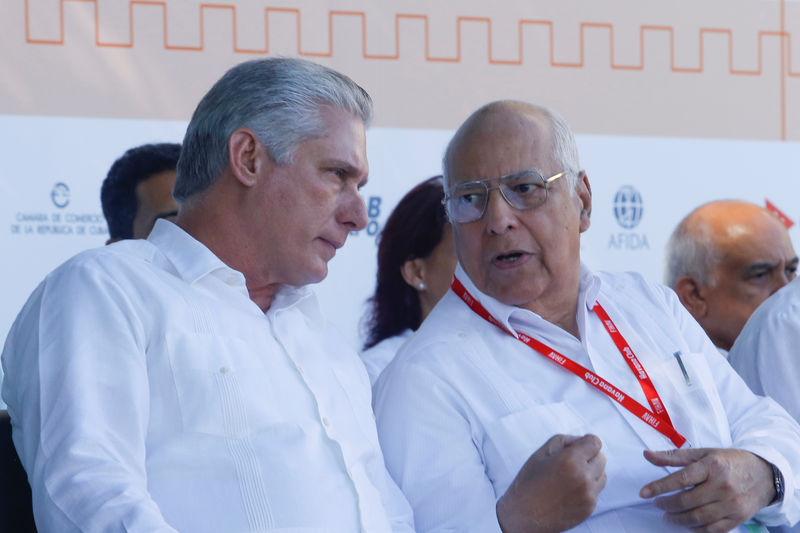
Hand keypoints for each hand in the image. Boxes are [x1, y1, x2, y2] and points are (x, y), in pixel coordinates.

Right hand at [496, 434, 605, 532]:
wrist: (523, 516)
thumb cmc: (529, 482)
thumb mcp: (541, 453)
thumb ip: (565, 441)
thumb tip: (583, 441)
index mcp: (570, 460)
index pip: (595, 443)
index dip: (586, 442)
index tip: (578, 447)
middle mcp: (583, 477)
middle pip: (601, 458)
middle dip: (588, 457)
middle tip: (570, 463)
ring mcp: (588, 495)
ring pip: (602, 475)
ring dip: (590, 473)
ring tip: (569, 478)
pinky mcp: (589, 508)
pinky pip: (596, 491)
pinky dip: (587, 488)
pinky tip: (568, 491)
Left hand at [640, 448, 774, 532]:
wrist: (764, 474)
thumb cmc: (728, 462)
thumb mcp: (702, 454)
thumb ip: (674, 456)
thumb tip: (647, 455)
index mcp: (712, 466)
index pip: (680, 479)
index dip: (659, 487)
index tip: (643, 493)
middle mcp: (722, 485)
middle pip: (687, 501)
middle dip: (667, 505)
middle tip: (657, 504)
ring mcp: (732, 504)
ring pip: (698, 518)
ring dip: (678, 519)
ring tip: (667, 515)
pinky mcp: (738, 518)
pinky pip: (712, 529)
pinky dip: (696, 529)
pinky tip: (686, 524)